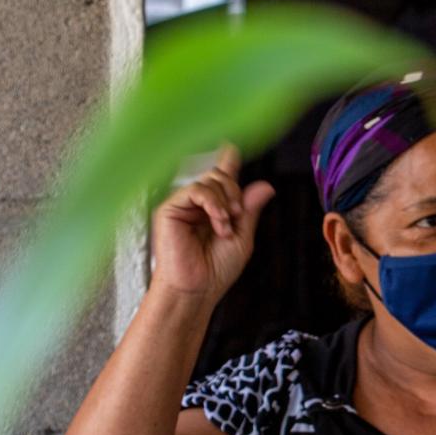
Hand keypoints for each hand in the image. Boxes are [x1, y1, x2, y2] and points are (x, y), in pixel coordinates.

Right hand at [149, 145, 274, 302]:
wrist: (196, 289)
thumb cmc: (216, 270)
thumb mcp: (242, 237)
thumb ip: (249, 210)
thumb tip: (265, 185)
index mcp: (214, 209)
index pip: (221, 176)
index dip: (227, 158)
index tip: (231, 144)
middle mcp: (197, 203)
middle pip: (219, 175)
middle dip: (234, 192)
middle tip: (238, 215)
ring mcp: (183, 204)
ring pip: (209, 180)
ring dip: (226, 201)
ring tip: (226, 226)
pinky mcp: (170, 209)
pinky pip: (196, 189)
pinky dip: (213, 203)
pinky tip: (218, 221)